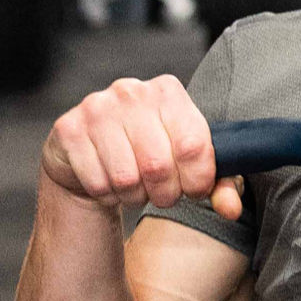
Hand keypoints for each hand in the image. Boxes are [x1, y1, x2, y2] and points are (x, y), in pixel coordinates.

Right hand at [41, 75, 243, 219]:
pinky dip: (107, 195)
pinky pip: (98, 183)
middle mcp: (132, 91)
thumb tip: (231, 208)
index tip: (193, 188)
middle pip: (158, 166)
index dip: (197, 180)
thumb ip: (218, 185)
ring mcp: (97, 108)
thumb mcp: (190, 164)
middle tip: (161, 192)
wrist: (90, 152)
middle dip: (165, 193)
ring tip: (135, 187)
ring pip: (126, 178)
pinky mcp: (69, 129)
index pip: (193, 146)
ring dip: (135, 196)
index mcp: (168, 91)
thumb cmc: (148, 154)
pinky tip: (109, 181)